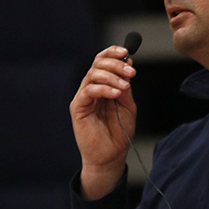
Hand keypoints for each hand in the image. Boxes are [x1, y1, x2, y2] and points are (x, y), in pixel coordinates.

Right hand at [69, 45, 136, 198]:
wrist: (111, 155)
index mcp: (103, 85)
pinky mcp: (77, 108)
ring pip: (92, 75)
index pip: (103, 61)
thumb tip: (128, 64)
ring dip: (111, 76)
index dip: (113, 53)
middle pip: (97, 64)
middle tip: (131, 72)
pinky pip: (88, 91)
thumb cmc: (119, 132)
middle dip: (115, 64)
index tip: (127, 52)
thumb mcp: (128, 105)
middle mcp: (91, 88)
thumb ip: (126, 86)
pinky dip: (103, 89)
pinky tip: (115, 94)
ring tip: (125, 87)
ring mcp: (83, 97)